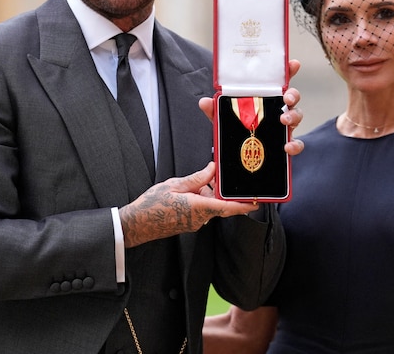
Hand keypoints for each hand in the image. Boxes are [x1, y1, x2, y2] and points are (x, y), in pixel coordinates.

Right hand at [118, 161, 259, 247]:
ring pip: (210, 206)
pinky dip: (200, 199)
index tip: (256, 202)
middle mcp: (200, 219)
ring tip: (194, 182)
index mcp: (198, 207)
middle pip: (219, 203)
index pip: (227, 207)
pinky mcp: (189, 224)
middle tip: (215, 176)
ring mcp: (194, 223)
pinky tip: (189, 191)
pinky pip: (202, 210)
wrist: (137, 224)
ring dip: (207, 194)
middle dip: (219, 190)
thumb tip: (212, 169)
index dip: (244, 206)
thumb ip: (197, 178)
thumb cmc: (152, 205)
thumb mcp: (174, 185)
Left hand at [199, 59, 303, 155]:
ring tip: (284, 120)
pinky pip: (296, 142)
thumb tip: (204, 102)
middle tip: (286, 98)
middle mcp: (278, 108)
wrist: (239, 151)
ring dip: (294, 116)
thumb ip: (215, 109)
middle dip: (293, 94)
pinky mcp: (286, 141)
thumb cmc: (236, 126)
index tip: (294, 64)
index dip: (288, 70)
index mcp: (265, 97)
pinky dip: (295, 144)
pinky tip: (287, 146)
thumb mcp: (224, 116)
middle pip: (292, 96)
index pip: (279, 80)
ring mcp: (284, 124)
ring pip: (297, 115)